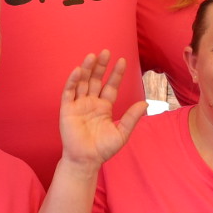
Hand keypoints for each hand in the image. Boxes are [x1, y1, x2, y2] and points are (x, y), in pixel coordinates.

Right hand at [56, 51, 145, 166]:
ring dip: (87, 69)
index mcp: (104, 107)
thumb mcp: (122, 133)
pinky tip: (78, 71)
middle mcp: (91, 103)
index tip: (122, 61)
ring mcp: (78, 105)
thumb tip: (146, 103)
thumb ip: (132, 118)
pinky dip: (73, 81)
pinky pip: (69, 92)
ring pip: (82, 83)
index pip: (111, 86)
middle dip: (101, 66)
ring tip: (92, 56)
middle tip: (106, 51)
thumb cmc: (103, 149)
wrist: (86, 161)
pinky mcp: (67, 110)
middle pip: (96, 80)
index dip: (116, 74)